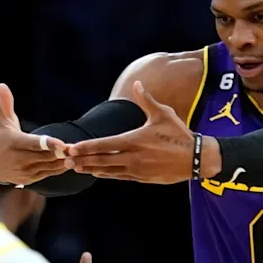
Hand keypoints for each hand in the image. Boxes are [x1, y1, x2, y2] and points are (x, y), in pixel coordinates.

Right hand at [0, 83, 69, 185]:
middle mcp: (19, 159)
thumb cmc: (1, 139)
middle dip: (60, 152)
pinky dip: (60, 168)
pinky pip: (49, 173)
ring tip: (76, 153)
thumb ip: (6, 103)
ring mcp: (25, 171)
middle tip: (76, 147)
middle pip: (44, 156)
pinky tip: (70, 161)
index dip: (49, 144)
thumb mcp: (3, 121)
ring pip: (49, 166)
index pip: (33, 144)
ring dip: (63, 160)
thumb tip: (2, 85)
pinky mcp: (31, 179)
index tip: (62, 143)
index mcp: (14, 143)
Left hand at [65, 81, 197, 183]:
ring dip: (91, 169)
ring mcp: (137, 170)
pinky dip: (106, 174)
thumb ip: (146, 100)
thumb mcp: (163, 114)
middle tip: (65, 160)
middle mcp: (133, 157)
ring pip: (108, 171)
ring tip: (76, 167)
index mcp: (135, 140)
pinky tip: (96, 172)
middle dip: (83, 160)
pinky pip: (119, 176)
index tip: (72, 148)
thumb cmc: (179, 134)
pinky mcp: (142, 178)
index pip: (105, 144)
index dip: (87, 147)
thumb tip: (137, 84)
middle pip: (102, 160)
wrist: (196, 158)